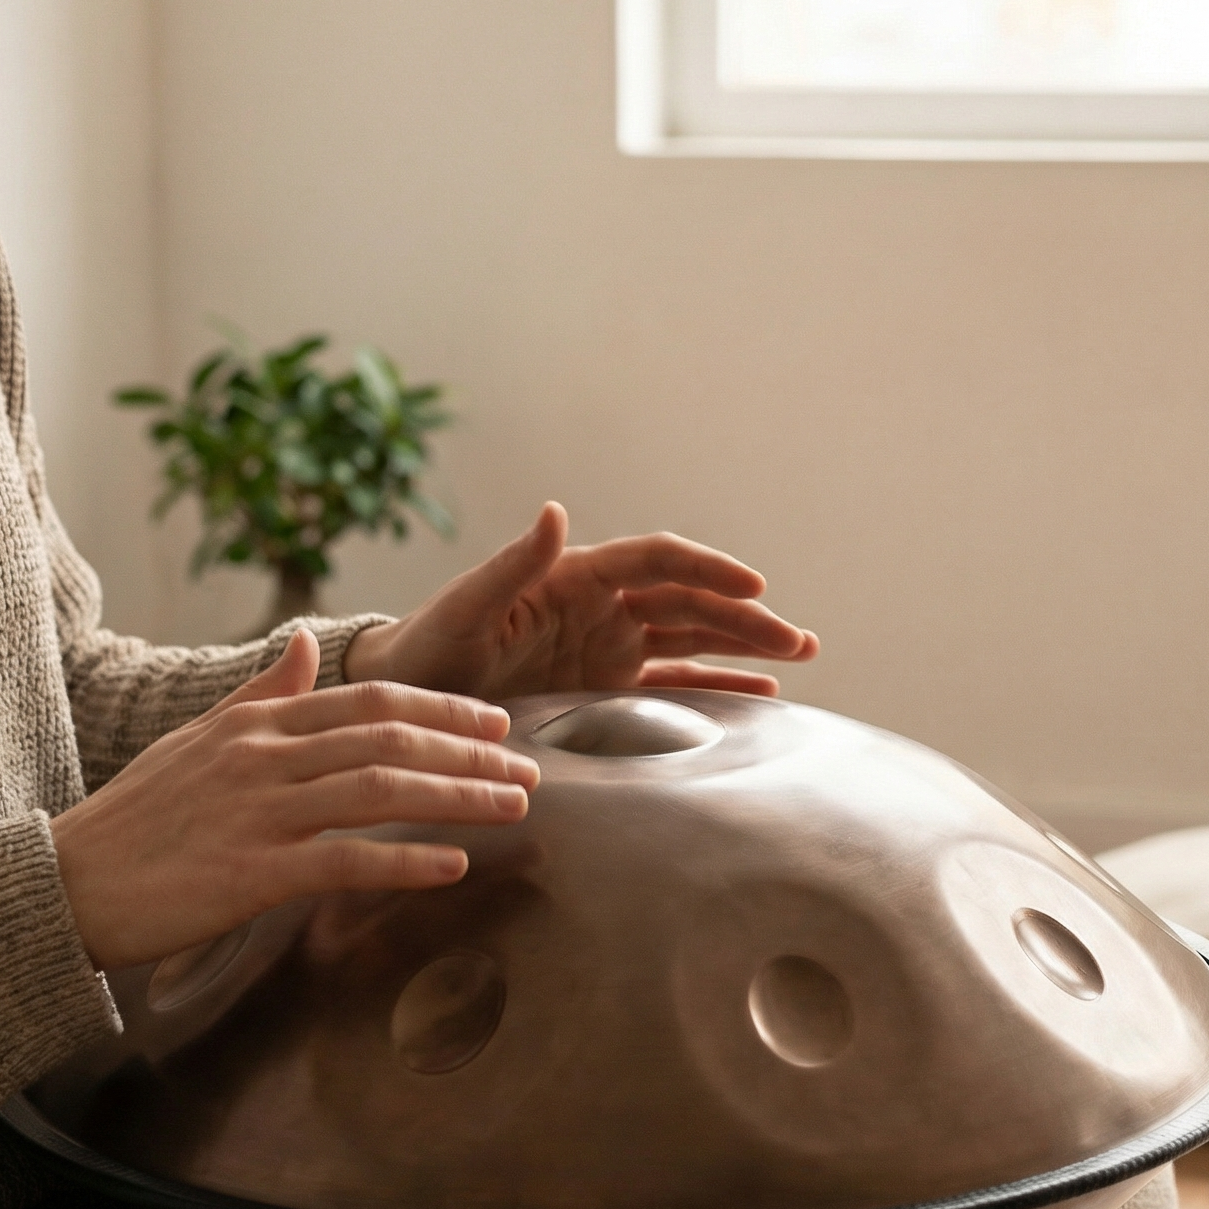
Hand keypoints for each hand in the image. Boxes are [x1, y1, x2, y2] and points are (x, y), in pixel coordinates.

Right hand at [50, 628, 538, 971]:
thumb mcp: (194, 740)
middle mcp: (264, 756)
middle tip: (528, 768)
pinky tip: (451, 864)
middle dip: (470, 750)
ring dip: (458, 797)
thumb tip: (306, 643)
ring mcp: (258, 812)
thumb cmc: (134, 820)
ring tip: (515, 809)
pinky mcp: (250, 873)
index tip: (497, 722)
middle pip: (390, 738)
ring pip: (380, 791)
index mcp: (257, 723)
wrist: (60, 887)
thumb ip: (259, 693)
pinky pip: (344, 860)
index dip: (443, 707)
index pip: (371, 700)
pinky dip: (404, 860)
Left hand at [344, 502, 819, 699]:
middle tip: (798, 642)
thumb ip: (511, 566)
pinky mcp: (607, 685)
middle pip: (691, 601)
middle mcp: (602, 605)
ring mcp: (609, 644)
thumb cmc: (429, 649)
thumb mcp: (466, 610)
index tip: (753, 588)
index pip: (658, 561)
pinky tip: (761, 696)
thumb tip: (553, 511)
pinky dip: (717, 684)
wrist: (408, 697)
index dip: (708, 570)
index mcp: (577, 577)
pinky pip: (673, 678)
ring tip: (800, 655)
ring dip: (745, 646)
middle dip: (746, 618)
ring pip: (693, 636)